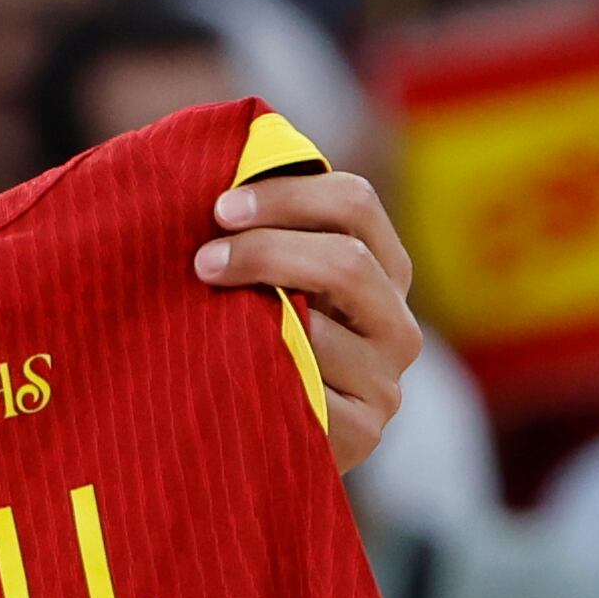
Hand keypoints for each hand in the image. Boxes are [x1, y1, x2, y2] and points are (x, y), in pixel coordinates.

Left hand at [195, 168, 423, 472]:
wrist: (250, 444)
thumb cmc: (246, 340)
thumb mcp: (263, 280)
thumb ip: (258, 228)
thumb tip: (222, 153)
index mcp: (383, 268)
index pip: (355, 203)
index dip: (286, 195)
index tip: (219, 208)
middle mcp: (398, 325)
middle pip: (347, 261)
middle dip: (265, 251)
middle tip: (200, 261)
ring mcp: (386, 385)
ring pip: (320, 330)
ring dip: (250, 320)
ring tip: (200, 326)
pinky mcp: (363, 436)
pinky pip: (307, 392)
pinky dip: (258, 376)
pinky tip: (221, 374)